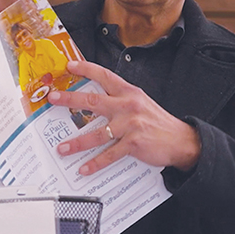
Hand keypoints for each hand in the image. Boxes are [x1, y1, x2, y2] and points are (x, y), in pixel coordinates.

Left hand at [47, 60, 201, 174]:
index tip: (69, 65)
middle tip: (52, 98)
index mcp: (129, 93)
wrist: (181, 141)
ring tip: (62, 148)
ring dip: (77, 142)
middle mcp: (128, 106)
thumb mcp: (140, 104)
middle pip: (93, 101)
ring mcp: (130, 125)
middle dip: (70, 99)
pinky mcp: (133, 144)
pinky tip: (84, 167)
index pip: (105, 76)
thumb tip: (94, 103)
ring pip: (97, 133)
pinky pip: (109, 154)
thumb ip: (120, 100)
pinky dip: (95, 163)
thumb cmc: (158, 123)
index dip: (86, 69)